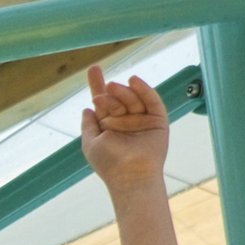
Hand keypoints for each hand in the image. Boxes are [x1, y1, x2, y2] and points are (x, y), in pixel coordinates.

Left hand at [80, 67, 169, 192]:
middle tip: (101, 93)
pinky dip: (144, 90)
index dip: (97, 85)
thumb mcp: (91, 143)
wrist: (130, 175)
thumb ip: (88, 126)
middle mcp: (126, 122)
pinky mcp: (158, 121)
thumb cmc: (108, 163)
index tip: (93, 68)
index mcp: (110, 126)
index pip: (103, 102)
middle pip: (117, 99)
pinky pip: (152, 101)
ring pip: (132, 99)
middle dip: (108, 94)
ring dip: (122, 92)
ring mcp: (142, 121)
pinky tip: (134, 81)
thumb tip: (86, 109)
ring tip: (112, 87)